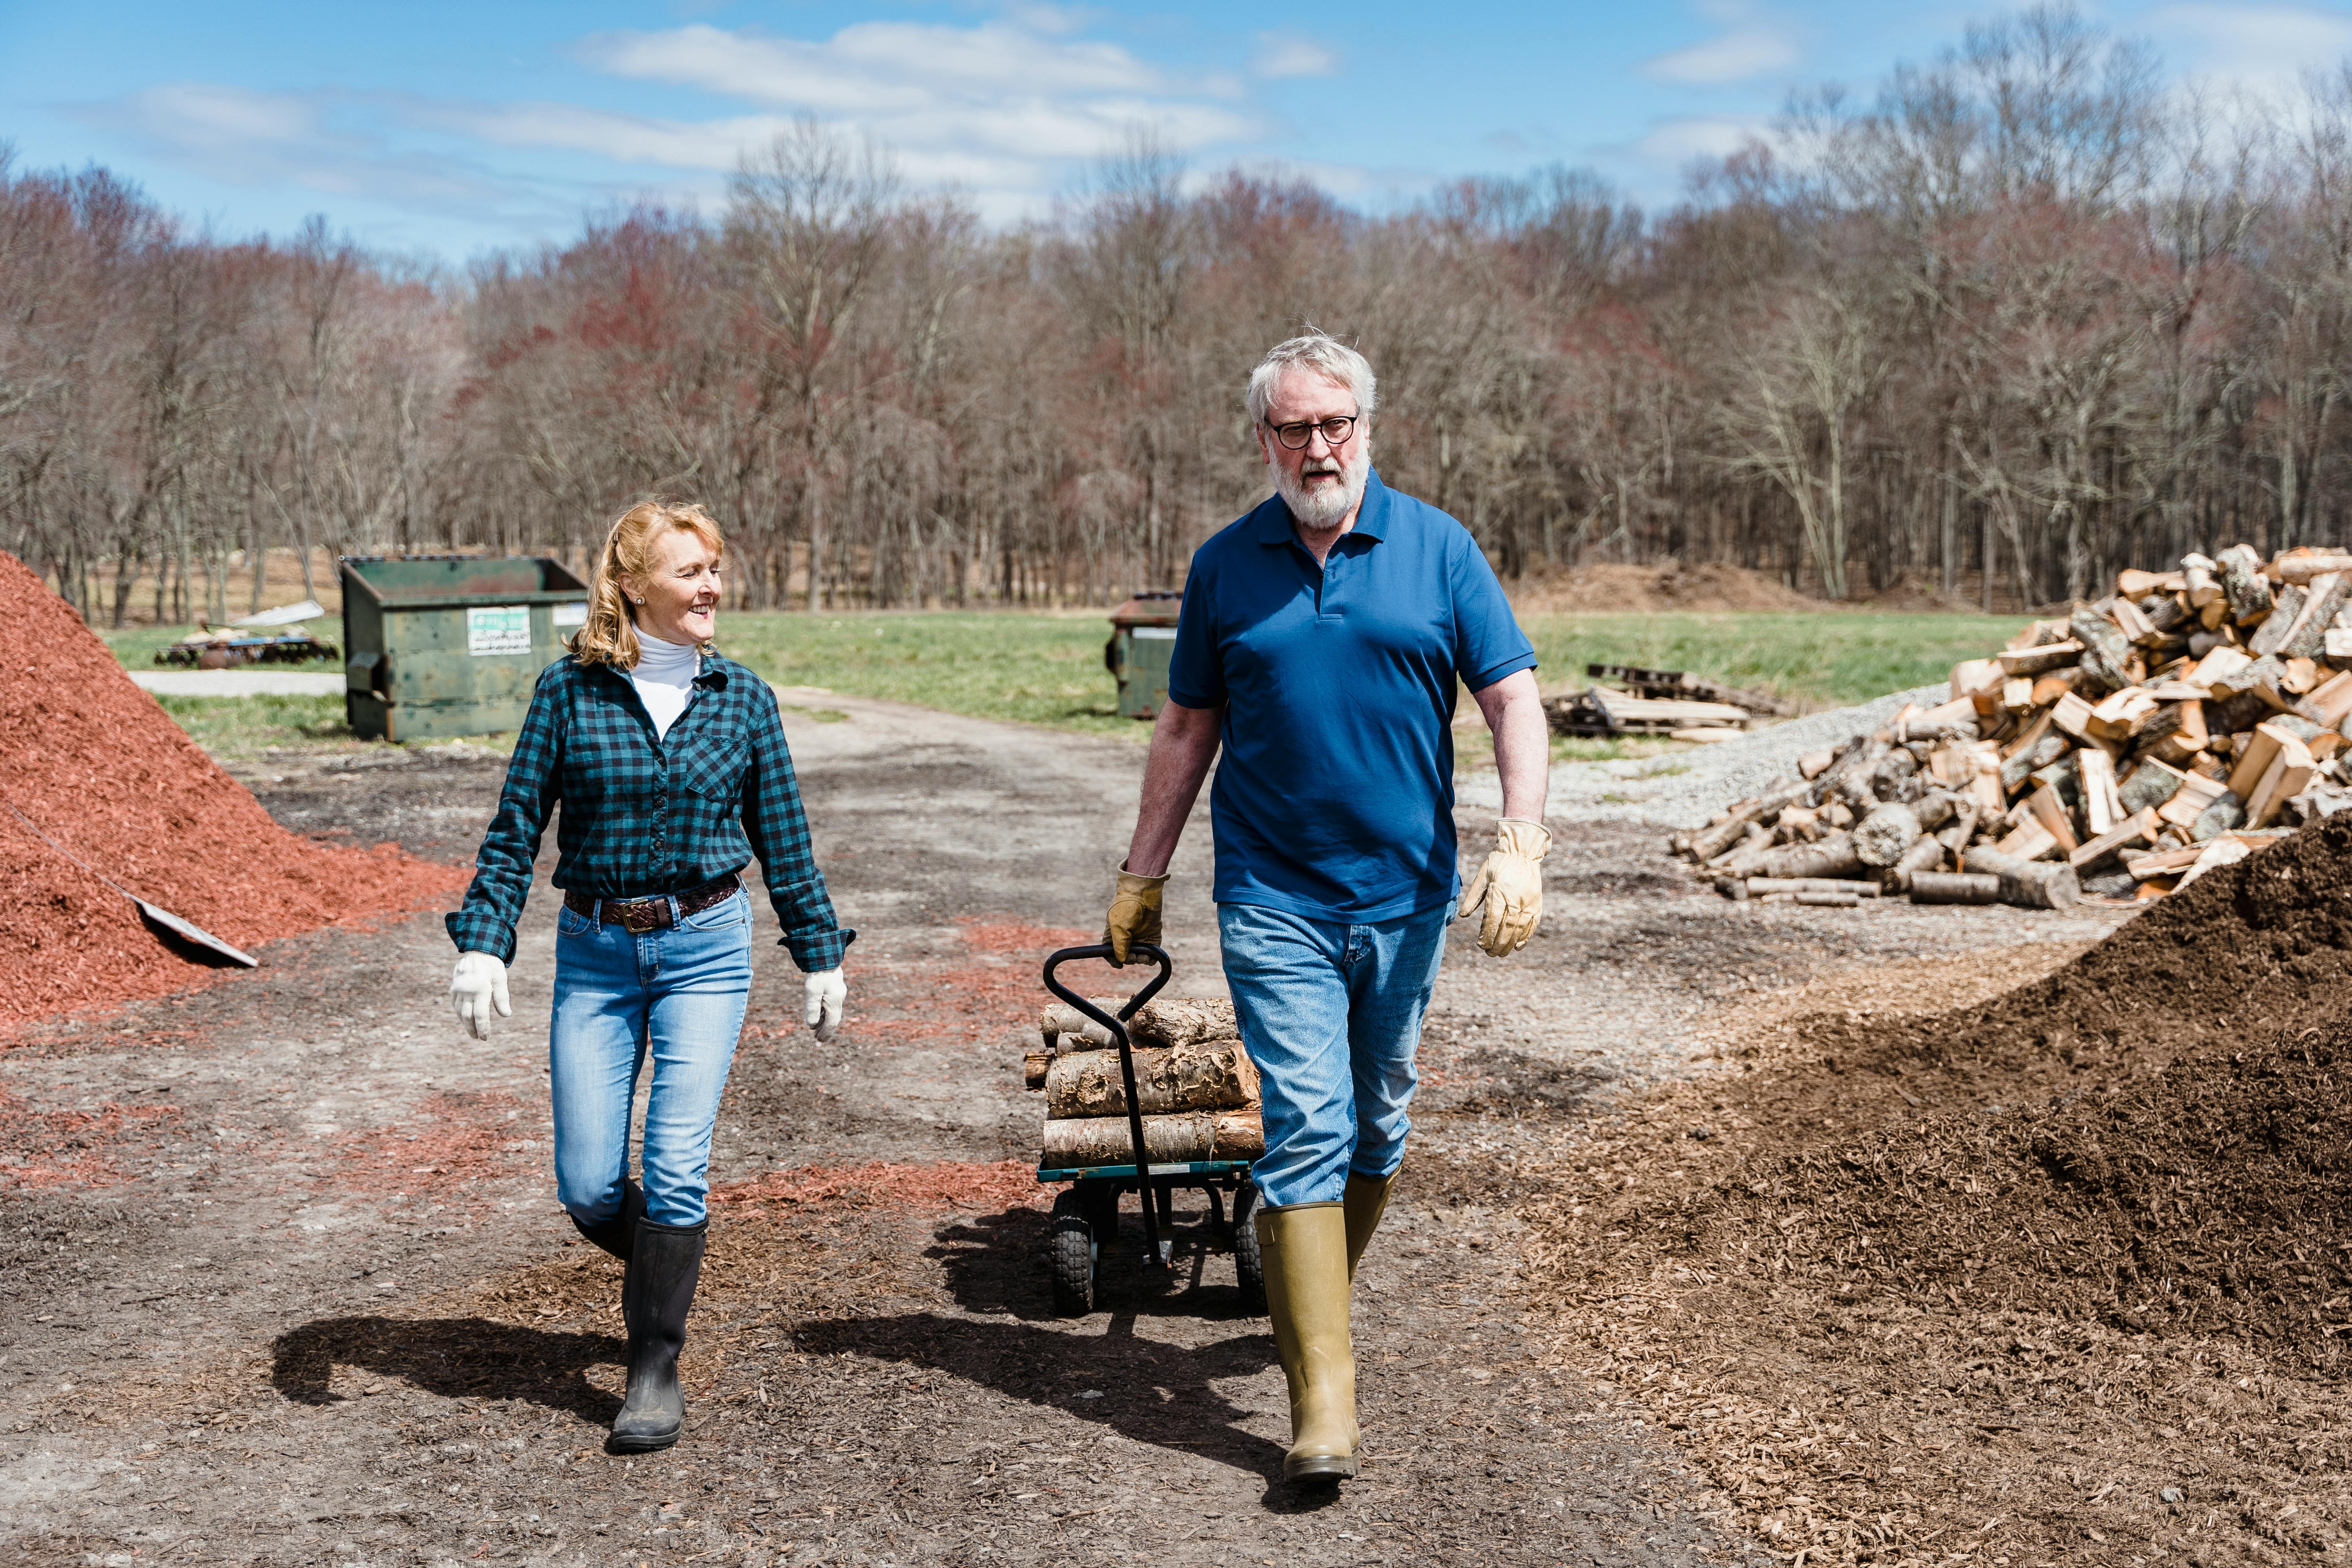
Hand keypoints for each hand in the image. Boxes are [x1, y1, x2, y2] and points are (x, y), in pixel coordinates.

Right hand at [450, 950, 510, 1039]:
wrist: (476, 951)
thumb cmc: (492, 966)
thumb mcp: (501, 978)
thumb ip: (502, 997)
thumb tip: (506, 1015)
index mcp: (480, 989)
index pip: (480, 1015)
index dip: (483, 1028)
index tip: (485, 1038)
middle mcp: (467, 991)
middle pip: (467, 1016)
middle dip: (473, 1029)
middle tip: (479, 1038)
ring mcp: (458, 990)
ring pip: (459, 1012)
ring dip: (465, 1024)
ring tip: (472, 1032)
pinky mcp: (453, 988)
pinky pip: (455, 1005)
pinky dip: (459, 1014)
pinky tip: (464, 1020)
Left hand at [804, 968, 845, 1042]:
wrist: (824, 956)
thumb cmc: (817, 974)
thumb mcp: (812, 991)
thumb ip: (811, 1008)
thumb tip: (810, 1025)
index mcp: (834, 1002)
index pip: (831, 1022)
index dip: (825, 1032)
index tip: (819, 1040)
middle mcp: (839, 999)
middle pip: (834, 1018)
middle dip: (826, 1029)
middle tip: (817, 1038)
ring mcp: (838, 993)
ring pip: (833, 1012)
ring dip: (825, 1021)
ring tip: (816, 1028)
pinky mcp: (835, 989)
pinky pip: (831, 1005)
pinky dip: (825, 1012)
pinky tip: (819, 1013)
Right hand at [1103, 863, 1167, 964]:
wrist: (1143, 892)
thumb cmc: (1127, 907)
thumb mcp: (1119, 927)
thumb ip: (1119, 945)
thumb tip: (1123, 960)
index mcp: (1113, 933)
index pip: (1110, 951)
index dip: (1113, 960)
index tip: (1119, 966)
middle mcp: (1126, 936)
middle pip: (1126, 955)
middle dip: (1129, 960)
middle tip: (1133, 957)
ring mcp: (1140, 936)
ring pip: (1139, 955)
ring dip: (1140, 959)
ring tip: (1142, 957)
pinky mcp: (1152, 935)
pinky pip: (1152, 951)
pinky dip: (1151, 957)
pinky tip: (1150, 958)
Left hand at [1456, 818, 1549, 956]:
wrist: (1521, 851)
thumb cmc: (1498, 863)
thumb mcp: (1483, 876)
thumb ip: (1473, 897)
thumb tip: (1462, 916)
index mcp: (1499, 891)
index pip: (1493, 919)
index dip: (1487, 934)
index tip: (1481, 945)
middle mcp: (1515, 898)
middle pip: (1506, 928)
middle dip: (1497, 943)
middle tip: (1490, 954)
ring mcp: (1528, 901)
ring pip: (1519, 928)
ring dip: (1510, 943)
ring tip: (1501, 953)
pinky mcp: (1537, 903)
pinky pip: (1533, 924)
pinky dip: (1527, 937)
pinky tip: (1519, 947)